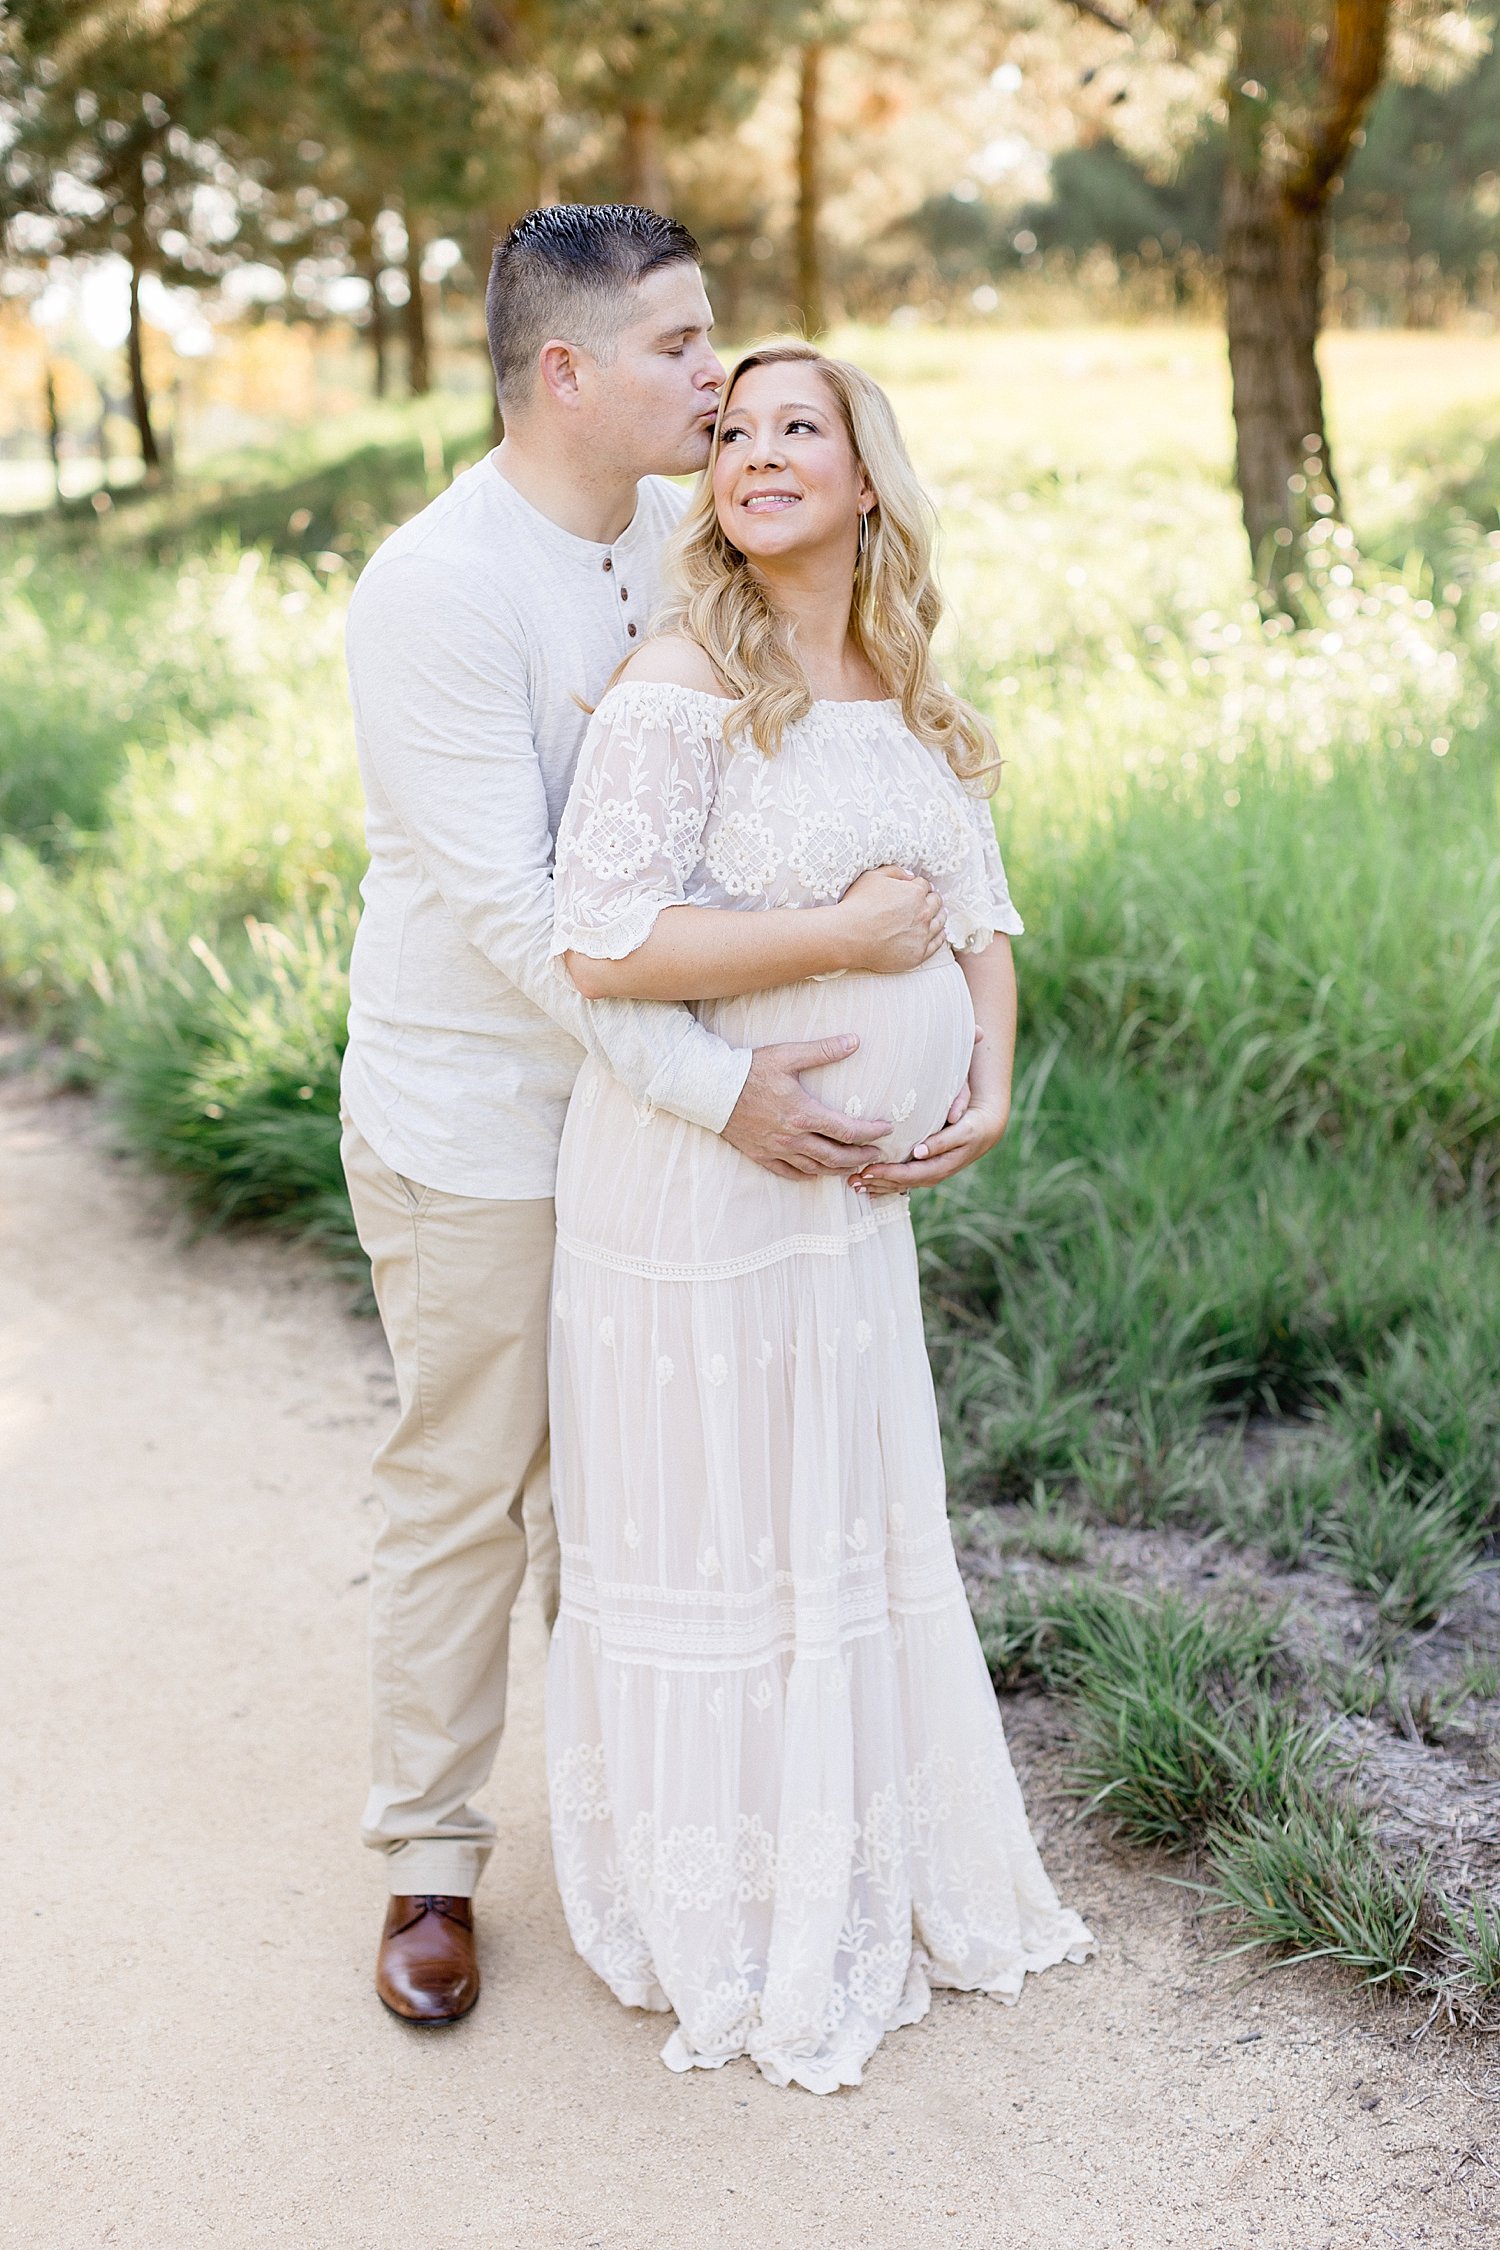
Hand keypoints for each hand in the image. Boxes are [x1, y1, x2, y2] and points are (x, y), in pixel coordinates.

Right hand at [721, 1035, 891, 1178]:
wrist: (711, 1089)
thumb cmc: (750, 1069)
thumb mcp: (788, 1055)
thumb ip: (824, 1050)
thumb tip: (855, 1041)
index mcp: (804, 1114)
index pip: (848, 1131)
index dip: (871, 1133)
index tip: (886, 1130)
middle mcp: (793, 1137)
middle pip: (836, 1156)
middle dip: (860, 1156)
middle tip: (876, 1154)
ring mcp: (777, 1150)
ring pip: (815, 1168)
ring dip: (838, 1169)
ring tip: (854, 1166)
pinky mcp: (761, 1155)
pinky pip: (789, 1173)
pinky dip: (807, 1176)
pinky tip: (816, 1174)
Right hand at [834, 866, 947, 974]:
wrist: (849, 936)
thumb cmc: (858, 905)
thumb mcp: (872, 877)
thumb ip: (894, 872)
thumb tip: (909, 876)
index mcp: (915, 892)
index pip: (924, 885)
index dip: (919, 886)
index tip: (916, 889)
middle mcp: (923, 913)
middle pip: (936, 903)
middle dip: (931, 899)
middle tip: (928, 901)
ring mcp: (922, 935)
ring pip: (940, 922)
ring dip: (939, 916)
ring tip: (936, 915)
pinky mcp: (918, 954)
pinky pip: (937, 944)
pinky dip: (940, 936)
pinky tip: (938, 933)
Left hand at [850, 1094, 1009, 1195]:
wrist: (985, 1127)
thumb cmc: (972, 1123)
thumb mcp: (962, 1129)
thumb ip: (943, 1140)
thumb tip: (919, 1152)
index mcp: (942, 1165)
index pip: (911, 1174)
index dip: (889, 1174)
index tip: (868, 1170)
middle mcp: (934, 1173)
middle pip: (902, 1183)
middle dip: (877, 1182)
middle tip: (853, 1180)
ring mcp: (929, 1173)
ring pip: (900, 1185)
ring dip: (877, 1186)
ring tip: (854, 1185)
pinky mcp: (925, 1169)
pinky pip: (902, 1181)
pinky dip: (884, 1184)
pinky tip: (868, 1186)